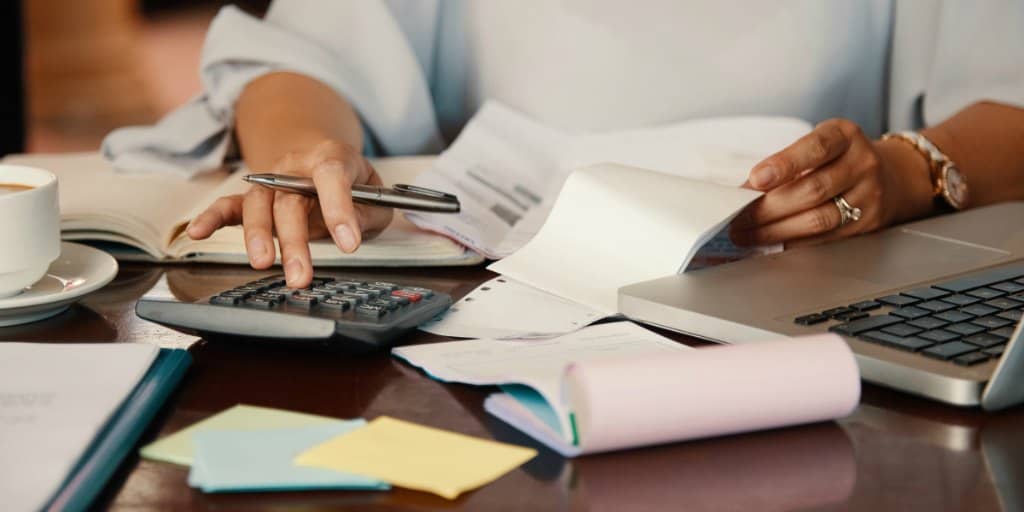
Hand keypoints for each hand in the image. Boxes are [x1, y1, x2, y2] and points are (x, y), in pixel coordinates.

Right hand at [186, 140, 393, 287]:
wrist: (325, 161)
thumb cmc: (354, 183)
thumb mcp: (376, 196)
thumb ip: (367, 213)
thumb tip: (350, 232)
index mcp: (332, 157)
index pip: (332, 176)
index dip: (340, 209)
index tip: (349, 243)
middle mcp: (295, 167)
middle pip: (289, 199)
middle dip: (295, 240)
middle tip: (301, 274)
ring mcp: (271, 181)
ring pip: (259, 205)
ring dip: (259, 236)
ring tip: (264, 264)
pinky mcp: (254, 197)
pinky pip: (228, 205)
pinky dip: (211, 218)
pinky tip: (198, 232)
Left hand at [729, 118, 930, 247]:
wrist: (893, 176)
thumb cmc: (840, 158)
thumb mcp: (819, 145)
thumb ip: (786, 162)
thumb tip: (745, 191)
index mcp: (845, 136)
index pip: (816, 148)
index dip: (784, 163)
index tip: (755, 179)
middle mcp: (862, 164)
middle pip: (812, 190)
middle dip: (768, 208)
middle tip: (737, 217)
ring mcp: (868, 196)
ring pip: (818, 219)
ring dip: (775, 230)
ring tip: (746, 234)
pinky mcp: (867, 225)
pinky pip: (825, 238)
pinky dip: (793, 242)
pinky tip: (771, 242)